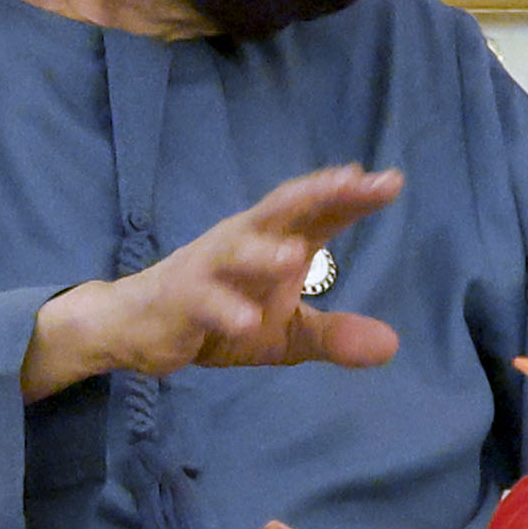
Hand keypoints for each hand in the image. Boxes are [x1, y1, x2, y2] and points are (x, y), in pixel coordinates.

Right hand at [27, 164, 406, 397]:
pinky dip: (224, 311)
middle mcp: (242, 241)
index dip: (352, 195)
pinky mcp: (180, 301)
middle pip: (281, 209)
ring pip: (235, 250)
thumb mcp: (285, 334)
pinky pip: (203, 303)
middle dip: (316, 193)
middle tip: (354, 181)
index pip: (318, 212)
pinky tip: (246, 323)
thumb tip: (391, 347)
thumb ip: (334, 335)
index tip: (392, 181)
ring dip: (261, 252)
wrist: (135, 327)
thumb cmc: (220, 315)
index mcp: (272, 241)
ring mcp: (208, 268)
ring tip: (294, 255)